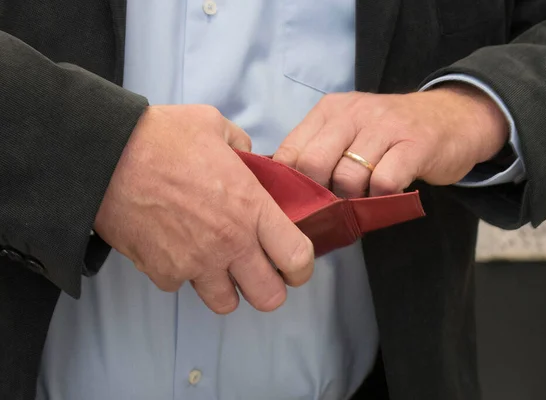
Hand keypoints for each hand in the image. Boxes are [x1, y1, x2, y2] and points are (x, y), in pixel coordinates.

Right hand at [94, 105, 313, 313]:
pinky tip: (175, 247)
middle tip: (259, 272)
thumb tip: (248, 159)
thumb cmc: (162, 137)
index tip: (294, 265)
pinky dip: (182, 274)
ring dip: (226, 287)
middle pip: (269, 297)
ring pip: (226, 302)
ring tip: (216, 263)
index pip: (297, 258)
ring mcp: (195, 263)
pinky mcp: (163, 272)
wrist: (106, 155)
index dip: (301, 268)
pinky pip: (182, 285)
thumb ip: (243, 147)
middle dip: (269, 289)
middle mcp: (230, 243)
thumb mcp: (216, 126)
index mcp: (251, 208)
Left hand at [273, 84, 508, 197]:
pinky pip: (383, 183)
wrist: (454, 116)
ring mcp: (385, 125)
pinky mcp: (415, 144)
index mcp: (331, 109)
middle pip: (314, 165)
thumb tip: (288, 193)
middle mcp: (354, 112)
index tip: (303, 201)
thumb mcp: (351, 131)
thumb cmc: (392, 132)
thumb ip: (321, 152)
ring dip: (353, 198)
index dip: (291, 185)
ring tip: (365, 196)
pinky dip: (381, 198)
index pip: (290, 152)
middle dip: (321, 194)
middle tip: (336, 202)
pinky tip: (387, 193)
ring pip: (348, 177)